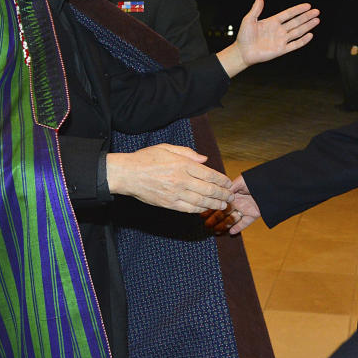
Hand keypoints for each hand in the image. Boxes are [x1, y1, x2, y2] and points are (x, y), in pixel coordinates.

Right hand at [106, 144, 232, 212]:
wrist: (127, 174)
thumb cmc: (146, 159)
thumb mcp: (167, 148)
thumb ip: (188, 153)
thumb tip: (205, 159)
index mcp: (182, 164)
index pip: (209, 174)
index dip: (222, 180)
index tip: (228, 183)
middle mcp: (181, 180)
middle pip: (209, 189)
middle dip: (223, 194)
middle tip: (230, 196)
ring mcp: (175, 194)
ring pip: (201, 201)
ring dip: (215, 204)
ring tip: (223, 205)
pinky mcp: (169, 204)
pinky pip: (189, 209)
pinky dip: (200, 209)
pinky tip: (206, 208)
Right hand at [204, 174, 260, 233]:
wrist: (272, 185)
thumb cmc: (256, 180)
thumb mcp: (241, 181)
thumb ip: (230, 187)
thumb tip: (219, 194)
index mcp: (233, 194)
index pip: (219, 202)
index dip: (211, 208)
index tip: (202, 213)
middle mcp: (237, 202)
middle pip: (223, 212)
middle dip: (214, 219)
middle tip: (206, 225)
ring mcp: (245, 209)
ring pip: (232, 219)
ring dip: (223, 225)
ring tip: (215, 231)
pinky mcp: (253, 215)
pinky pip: (244, 223)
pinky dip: (238, 228)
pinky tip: (231, 232)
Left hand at [216, 0, 319, 76]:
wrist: (242, 52)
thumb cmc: (244, 36)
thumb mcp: (249, 19)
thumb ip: (256, 8)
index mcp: (272, 22)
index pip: (289, 14)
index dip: (298, 9)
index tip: (308, 5)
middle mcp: (279, 30)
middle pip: (296, 22)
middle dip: (307, 17)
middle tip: (317, 12)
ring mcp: (281, 40)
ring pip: (298, 32)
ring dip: (307, 26)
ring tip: (317, 20)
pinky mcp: (281, 50)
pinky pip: (294, 45)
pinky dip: (303, 41)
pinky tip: (310, 35)